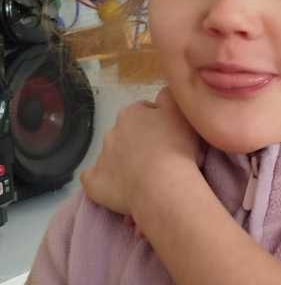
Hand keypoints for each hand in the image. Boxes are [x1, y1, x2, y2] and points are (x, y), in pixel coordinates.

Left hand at [81, 89, 202, 220]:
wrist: (164, 186)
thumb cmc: (177, 148)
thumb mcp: (181, 112)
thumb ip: (169, 97)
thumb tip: (160, 96)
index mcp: (132, 113)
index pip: (143, 112)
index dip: (157, 124)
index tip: (169, 137)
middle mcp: (112, 131)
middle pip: (125, 134)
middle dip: (137, 142)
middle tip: (158, 157)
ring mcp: (101, 157)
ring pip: (111, 155)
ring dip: (123, 161)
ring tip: (143, 177)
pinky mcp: (94, 181)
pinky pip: (94, 179)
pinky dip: (103, 182)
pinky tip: (117, 188)